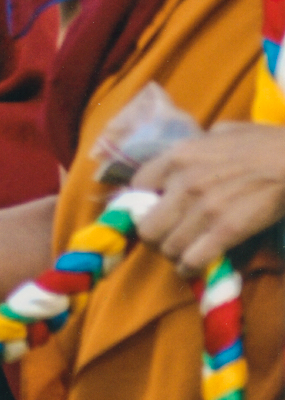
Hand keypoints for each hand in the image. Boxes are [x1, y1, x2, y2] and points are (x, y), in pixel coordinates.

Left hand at [133, 122, 284, 274]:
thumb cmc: (262, 142)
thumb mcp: (219, 132)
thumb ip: (196, 146)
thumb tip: (186, 156)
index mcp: (178, 155)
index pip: (137, 186)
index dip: (143, 202)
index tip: (153, 209)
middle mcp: (184, 182)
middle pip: (146, 226)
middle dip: (155, 236)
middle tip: (167, 238)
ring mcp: (204, 209)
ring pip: (168, 248)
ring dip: (174, 254)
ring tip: (183, 253)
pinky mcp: (226, 230)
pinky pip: (193, 259)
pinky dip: (191, 267)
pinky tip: (194, 265)